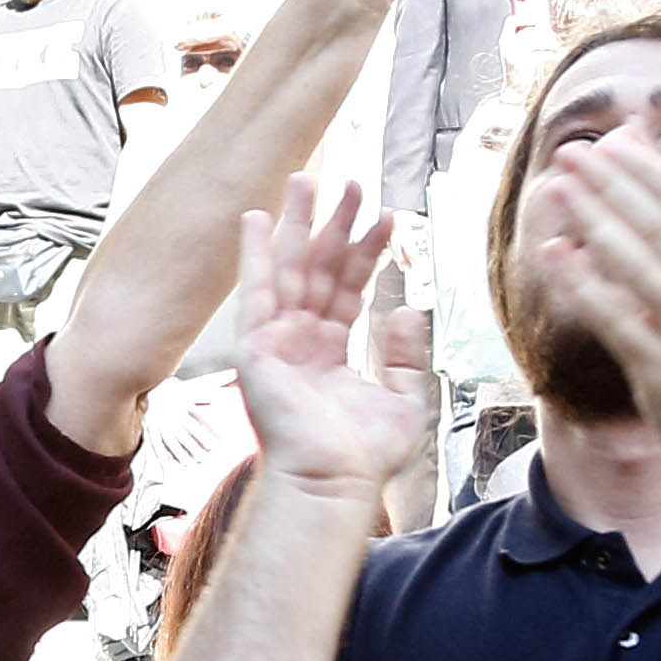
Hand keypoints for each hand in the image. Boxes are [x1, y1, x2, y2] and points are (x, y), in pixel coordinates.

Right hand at [232, 175, 424, 499]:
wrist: (333, 482)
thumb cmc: (364, 457)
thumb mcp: (402, 400)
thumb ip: (403, 355)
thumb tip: (406, 309)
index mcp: (328, 355)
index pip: (348, 289)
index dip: (368, 252)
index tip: (389, 217)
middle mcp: (300, 343)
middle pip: (318, 269)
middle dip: (334, 224)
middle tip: (351, 182)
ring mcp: (276, 342)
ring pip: (288, 268)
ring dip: (297, 223)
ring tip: (310, 178)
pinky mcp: (256, 347)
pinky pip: (255, 290)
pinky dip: (254, 254)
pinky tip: (258, 218)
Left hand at [529, 133, 660, 480]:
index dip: (650, 170)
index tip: (615, 142)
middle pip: (657, 226)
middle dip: (609, 183)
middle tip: (571, 153)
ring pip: (631, 264)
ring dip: (589, 220)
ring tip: (556, 189)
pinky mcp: (659, 372)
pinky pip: (612, 317)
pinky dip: (581, 283)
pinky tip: (554, 253)